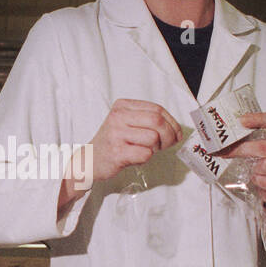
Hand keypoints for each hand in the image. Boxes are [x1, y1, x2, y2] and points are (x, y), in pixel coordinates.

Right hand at [57, 99, 180, 216]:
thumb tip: (176, 130)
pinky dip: (145, 158)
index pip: (157, 109)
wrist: (89, 160)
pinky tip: (135, 157)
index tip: (176, 133)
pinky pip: (145, 154)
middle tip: (167, 145)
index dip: (172, 123)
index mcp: (122, 106)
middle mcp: (118, 117)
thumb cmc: (112, 143)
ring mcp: (116, 134)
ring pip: (153, 138)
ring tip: (145, 151)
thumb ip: (148, 121)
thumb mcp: (126, 123)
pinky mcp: (117, 152)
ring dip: (155, 149)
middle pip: (158, 121)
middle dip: (169, 135)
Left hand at [216, 112, 265, 210]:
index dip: (259, 119)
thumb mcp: (260, 150)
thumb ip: (249, 140)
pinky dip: (257, 181)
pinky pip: (264, 181)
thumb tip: (221, 137)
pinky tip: (258, 180)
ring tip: (252, 170)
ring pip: (265, 165)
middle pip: (265, 146)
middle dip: (243, 149)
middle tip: (228, 151)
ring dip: (253, 169)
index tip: (241, 121)